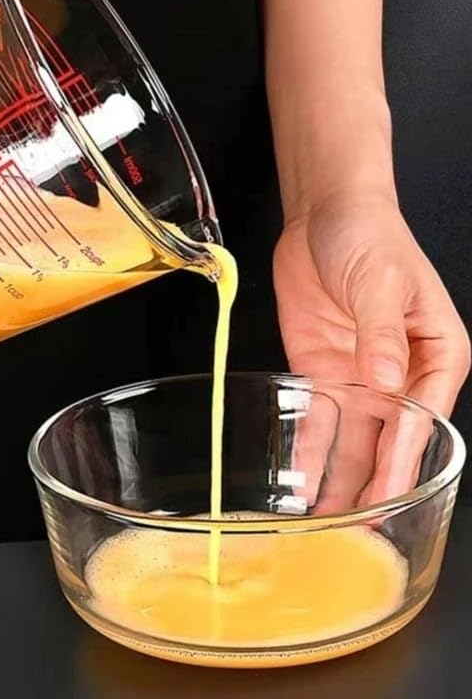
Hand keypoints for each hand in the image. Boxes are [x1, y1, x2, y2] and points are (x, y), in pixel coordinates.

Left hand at [274, 193, 469, 511]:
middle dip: (378, 483)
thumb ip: (382, 333)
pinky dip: (314, 450)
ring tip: (330, 523)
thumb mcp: (382, 281)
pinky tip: (305, 481)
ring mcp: (361, 376)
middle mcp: (401, 373)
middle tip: (360, 529)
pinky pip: (321, 418)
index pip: (424, 417)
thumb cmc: (370, 235)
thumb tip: (386, 381)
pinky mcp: (324, 371)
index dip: (405, 456)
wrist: (323, 212)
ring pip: (358, 439)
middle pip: (393, 439)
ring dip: (345, 479)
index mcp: (437, 353)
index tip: (390, 492)